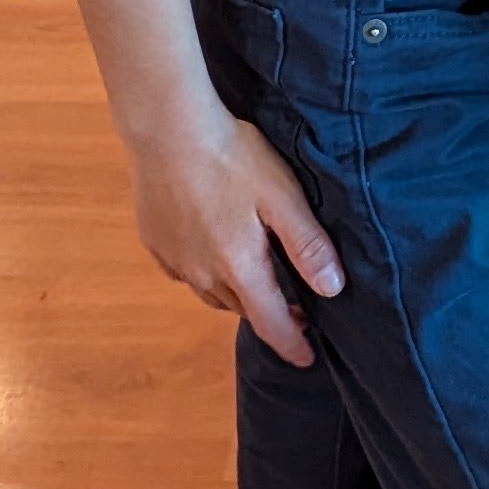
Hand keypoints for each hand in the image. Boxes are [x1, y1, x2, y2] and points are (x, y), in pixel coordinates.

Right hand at [131, 106, 343, 365]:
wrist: (167, 128)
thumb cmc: (232, 157)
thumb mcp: (283, 197)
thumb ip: (308, 245)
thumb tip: (332, 289)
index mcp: (239, 268)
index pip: (271, 324)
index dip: (292, 346)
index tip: (307, 360)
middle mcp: (203, 274)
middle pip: (243, 309)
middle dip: (269, 313)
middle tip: (295, 304)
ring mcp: (175, 260)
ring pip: (212, 293)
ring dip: (237, 293)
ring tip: (257, 276)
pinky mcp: (156, 243)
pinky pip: (187, 272)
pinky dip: (206, 270)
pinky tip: (215, 246)